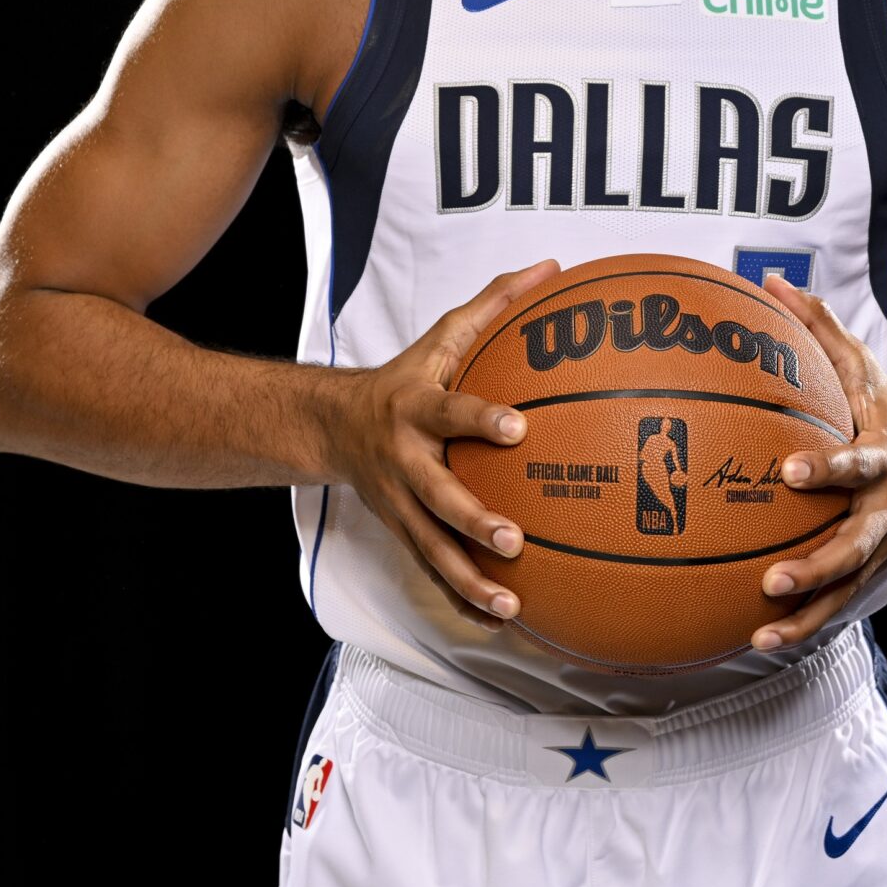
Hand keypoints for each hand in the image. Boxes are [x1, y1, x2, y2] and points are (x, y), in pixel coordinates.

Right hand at [323, 260, 559, 619]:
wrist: (333, 426)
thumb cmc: (407, 377)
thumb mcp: (442, 337)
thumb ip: (495, 304)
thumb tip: (553, 268)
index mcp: (416, 409)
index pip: (450, 412)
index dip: (480, 419)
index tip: (518, 427)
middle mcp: (405, 461)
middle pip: (438, 496)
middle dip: (473, 521)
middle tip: (515, 539)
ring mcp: (400, 504)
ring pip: (432, 548)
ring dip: (469, 579)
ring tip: (511, 602)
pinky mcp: (401, 532)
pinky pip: (432, 571)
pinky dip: (462, 597)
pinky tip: (501, 618)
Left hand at [750, 272, 886, 650]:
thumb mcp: (863, 365)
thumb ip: (818, 326)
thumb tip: (770, 282)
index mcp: (886, 456)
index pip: (858, 464)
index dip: (829, 470)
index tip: (790, 472)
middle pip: (856, 545)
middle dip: (816, 565)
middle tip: (772, 578)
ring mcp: (882, 545)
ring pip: (847, 589)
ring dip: (808, 615)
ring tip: (762, 634)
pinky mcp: (872, 571)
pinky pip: (838, 603)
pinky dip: (805, 624)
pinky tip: (761, 640)